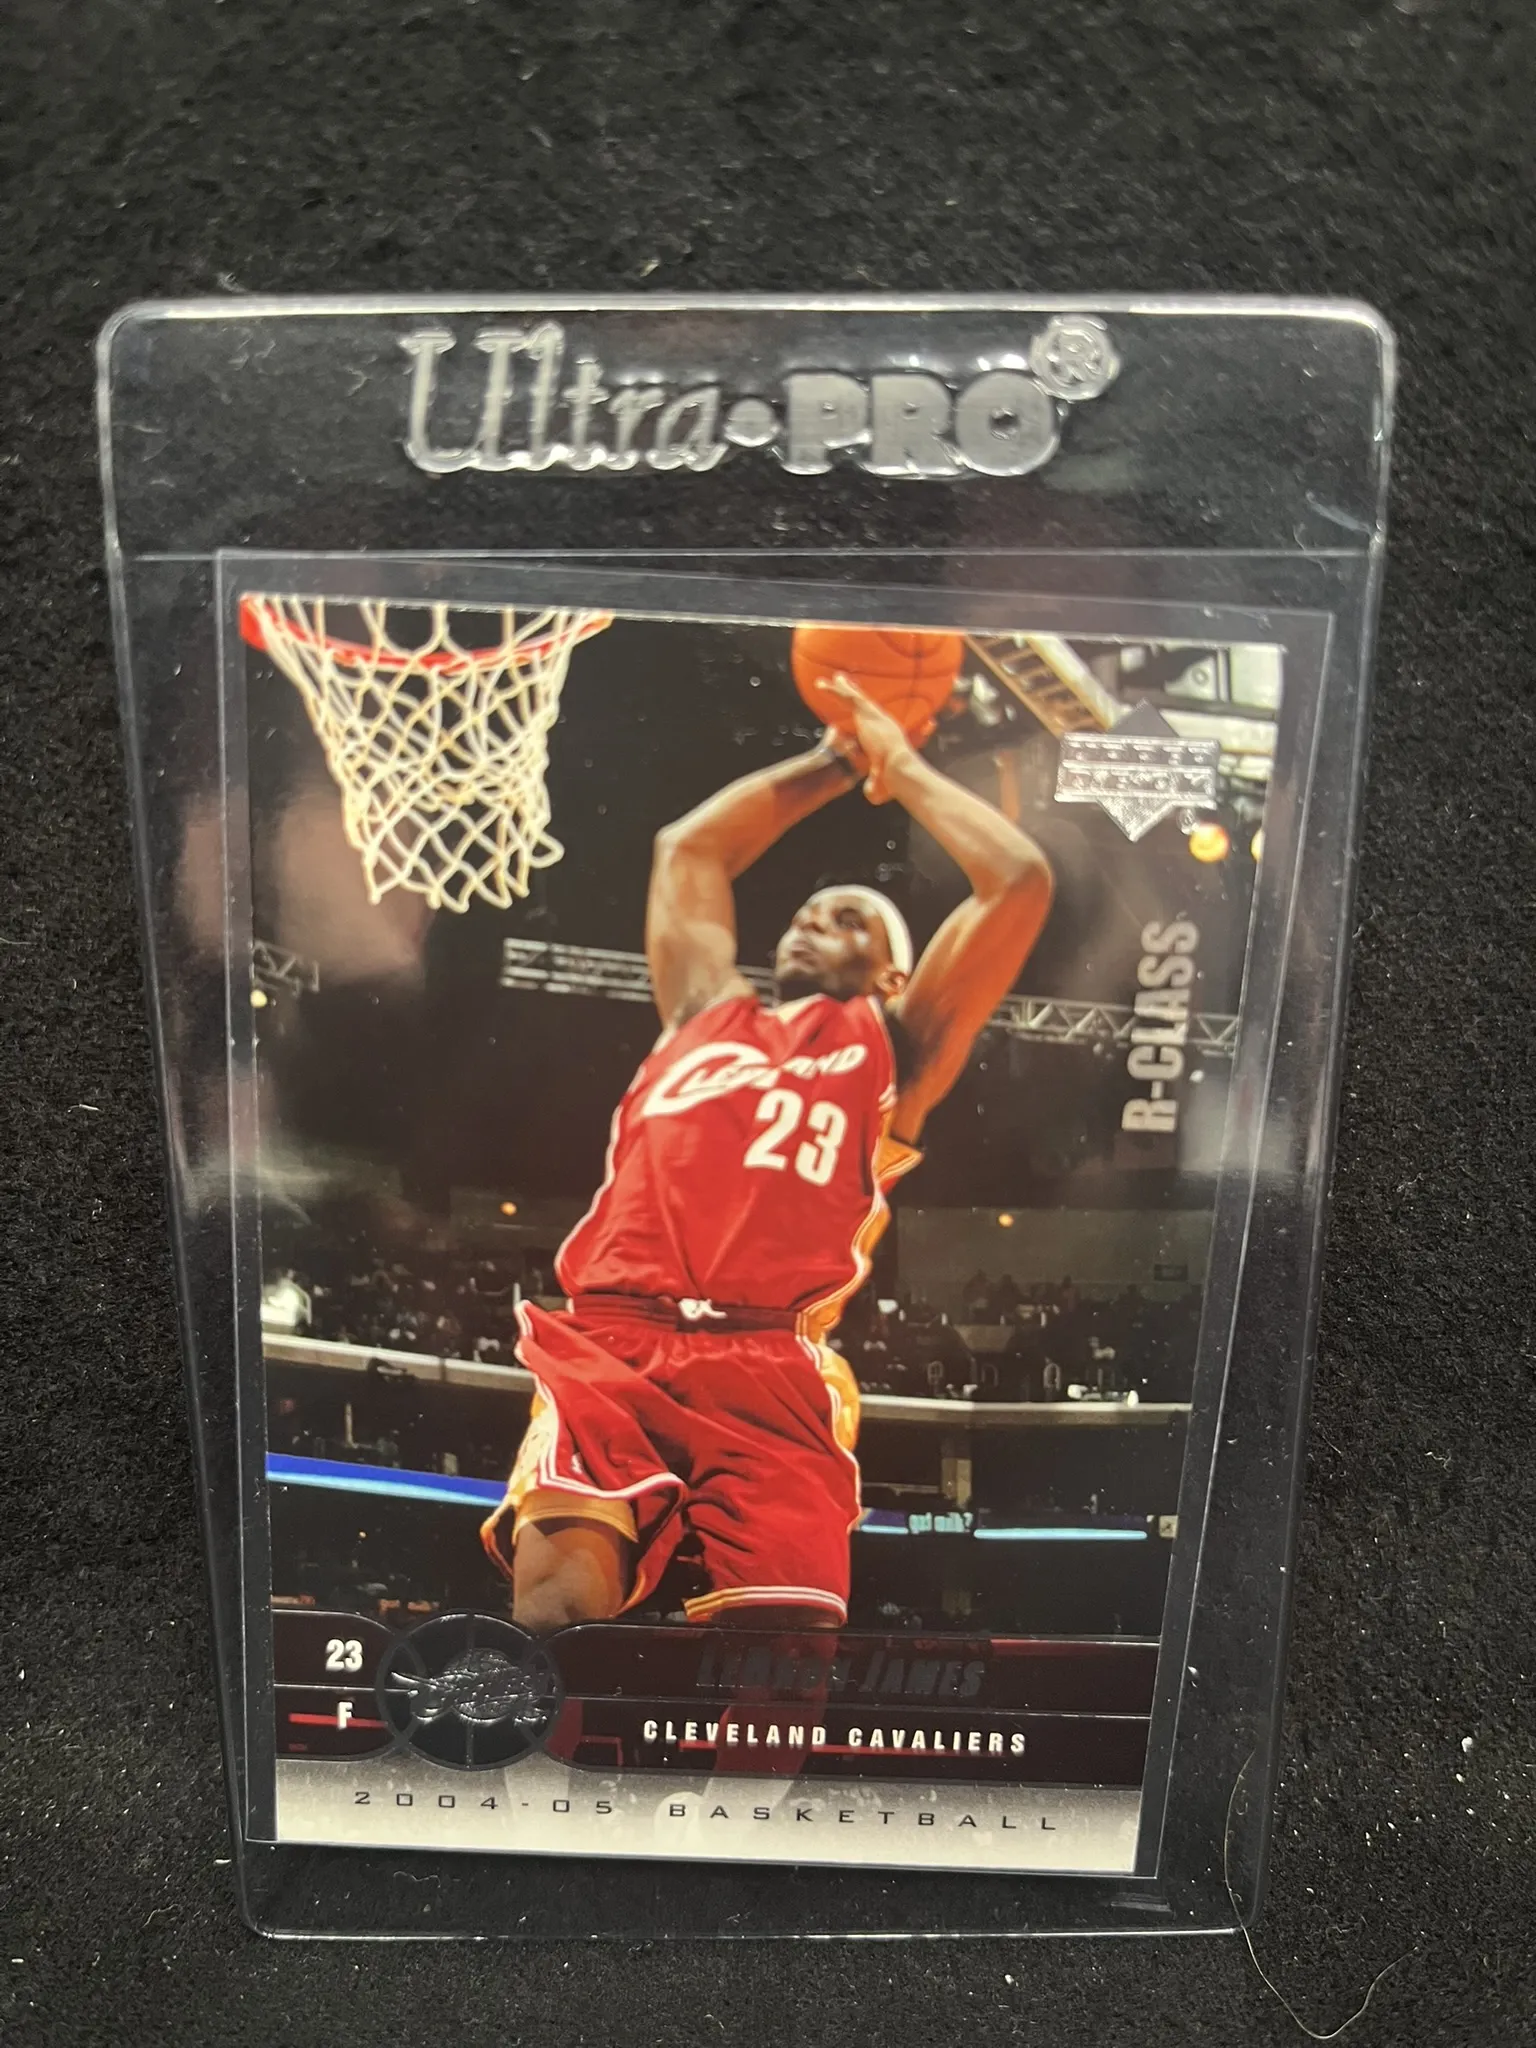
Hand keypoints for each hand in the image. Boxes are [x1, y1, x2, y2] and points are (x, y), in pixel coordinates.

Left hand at [819, 676, 930, 803]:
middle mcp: (881, 722)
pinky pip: (848, 697)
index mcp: (883, 735)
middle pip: (864, 704)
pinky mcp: (866, 712)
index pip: (871, 721)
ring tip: (834, 679)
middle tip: (845, 682)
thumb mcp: (880, 782)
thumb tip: (870, 796)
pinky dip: (835, 690)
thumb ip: (874, 785)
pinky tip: (822, 685)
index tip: (857, 708)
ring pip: (856, 697)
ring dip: (843, 688)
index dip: (863, 713)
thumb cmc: (892, 778)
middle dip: (854, 693)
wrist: (897, 769)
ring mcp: (874, 715)